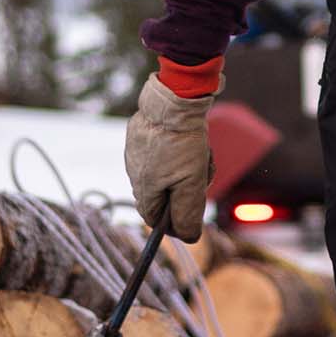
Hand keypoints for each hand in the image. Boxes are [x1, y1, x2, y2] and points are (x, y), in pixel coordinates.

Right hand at [123, 73, 218, 242]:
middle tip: (201, 175)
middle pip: (161, 196)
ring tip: (200, 155)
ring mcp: (136, 153)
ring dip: (184, 171)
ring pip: (164, 173)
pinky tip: (190, 142)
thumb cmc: (183, 142)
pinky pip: (161, 153)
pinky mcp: (140, 136)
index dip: (174, 222)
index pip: (153, 219)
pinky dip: (178, 153)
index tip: (193, 213)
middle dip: (183, 191)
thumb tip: (188, 237)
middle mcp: (134, 172)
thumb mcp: (192, 183)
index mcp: (143, 187)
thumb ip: (188, 212)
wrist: (174, 99)